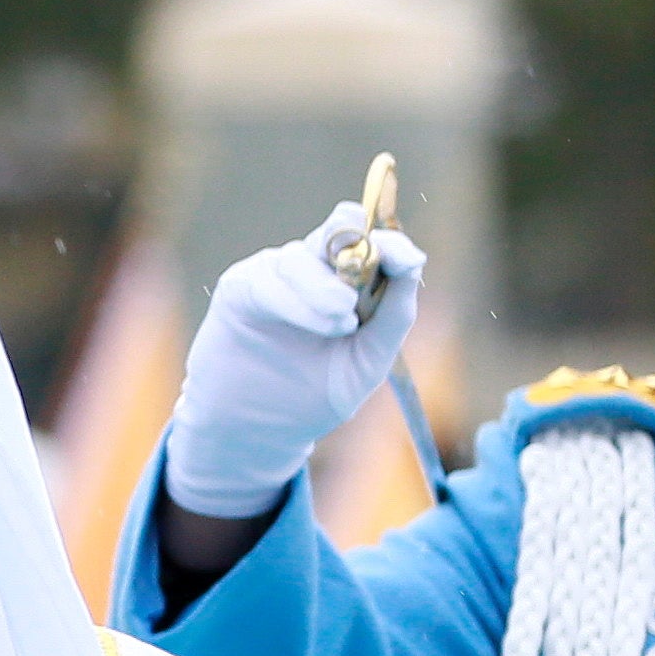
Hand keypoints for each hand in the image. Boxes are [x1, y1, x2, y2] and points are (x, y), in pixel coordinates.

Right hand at [162, 206, 428, 521]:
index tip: (402, 258)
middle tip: (355, 298)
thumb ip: (395, 311)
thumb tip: (413, 259)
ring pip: (301, 256)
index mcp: (348, 280)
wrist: (258, 427)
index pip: (372, 238)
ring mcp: (276, 274)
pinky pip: (267, 280)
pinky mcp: (240, 286)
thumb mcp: (371, 357)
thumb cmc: (317, 392)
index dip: (390, 241)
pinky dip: (291, 300)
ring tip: (338, 325)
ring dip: (321, 289)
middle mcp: (313, 269)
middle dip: (352, 251)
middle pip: (337, 229)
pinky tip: (304, 325)